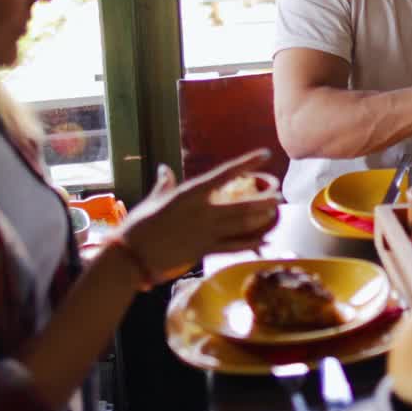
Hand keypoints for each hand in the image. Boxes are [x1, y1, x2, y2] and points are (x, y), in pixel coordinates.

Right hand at [121, 149, 278, 280]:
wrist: (132, 256)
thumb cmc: (139, 224)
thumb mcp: (154, 199)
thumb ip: (164, 183)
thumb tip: (164, 169)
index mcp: (190, 193)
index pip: (224, 174)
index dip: (247, 163)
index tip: (265, 155)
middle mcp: (202, 212)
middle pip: (242, 204)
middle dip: (263, 200)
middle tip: (279, 195)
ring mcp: (206, 233)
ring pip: (242, 225)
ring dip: (262, 219)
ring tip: (276, 213)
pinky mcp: (205, 250)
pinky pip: (234, 246)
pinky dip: (251, 243)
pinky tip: (264, 240)